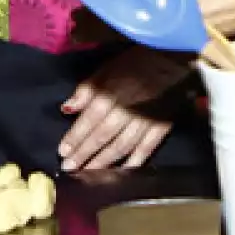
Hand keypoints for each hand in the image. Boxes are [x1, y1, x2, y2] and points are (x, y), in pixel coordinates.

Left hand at [57, 47, 191, 170]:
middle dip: (84, 154)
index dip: (74, 138)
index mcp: (109, 94)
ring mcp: (144, 121)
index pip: (88, 121)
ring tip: (89, 174)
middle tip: (69, 169)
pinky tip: (123, 172)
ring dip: (104, 162)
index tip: (62, 152)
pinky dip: (134, 162)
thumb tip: (67, 109)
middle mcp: (124, 111)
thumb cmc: (135, 62)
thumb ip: (86, 90)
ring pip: (121, 147)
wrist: (172, 60)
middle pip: (101, 137)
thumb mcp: (105, 68)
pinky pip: (146, 149)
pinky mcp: (161, 127)